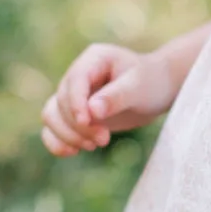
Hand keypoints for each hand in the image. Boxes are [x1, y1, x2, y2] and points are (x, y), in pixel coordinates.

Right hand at [40, 44, 179, 157]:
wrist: (158, 90)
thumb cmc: (151, 82)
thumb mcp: (139, 87)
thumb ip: (116, 97)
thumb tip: (92, 111)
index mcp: (93, 59)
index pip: (74, 81)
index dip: (75, 103)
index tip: (87, 122)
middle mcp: (77, 75)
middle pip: (61, 102)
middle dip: (78, 125)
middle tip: (104, 139)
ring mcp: (73, 94)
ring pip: (51, 115)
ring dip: (67, 135)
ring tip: (93, 146)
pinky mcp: (74, 113)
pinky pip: (53, 128)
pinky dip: (58, 141)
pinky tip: (73, 152)